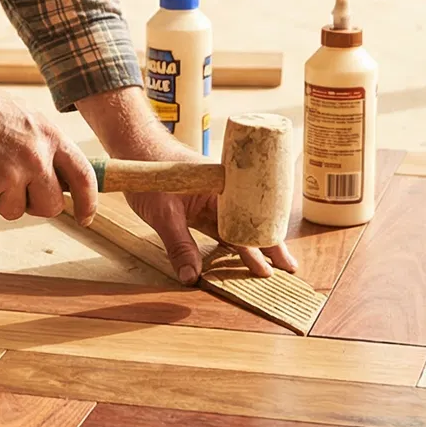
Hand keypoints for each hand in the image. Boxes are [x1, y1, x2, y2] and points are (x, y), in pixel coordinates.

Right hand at [0, 45, 96, 222]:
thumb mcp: (23, 117)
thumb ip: (43, 145)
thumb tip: (57, 177)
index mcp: (49, 136)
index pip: (83, 177)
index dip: (88, 202)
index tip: (85, 217)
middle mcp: (34, 157)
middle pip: (51, 206)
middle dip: (35, 205)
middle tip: (16, 192)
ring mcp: (8, 175)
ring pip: (15, 211)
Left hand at [77, 87, 297, 284]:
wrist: (136, 148)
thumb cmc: (151, 174)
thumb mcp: (163, 214)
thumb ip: (179, 246)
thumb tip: (192, 278)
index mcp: (222, 188)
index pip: (249, 221)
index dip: (263, 245)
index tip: (277, 264)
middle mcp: (223, 194)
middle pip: (250, 224)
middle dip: (269, 247)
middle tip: (289, 269)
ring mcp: (212, 200)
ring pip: (237, 227)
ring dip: (252, 247)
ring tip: (271, 267)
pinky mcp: (200, 206)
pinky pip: (221, 227)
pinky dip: (231, 242)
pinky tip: (242, 256)